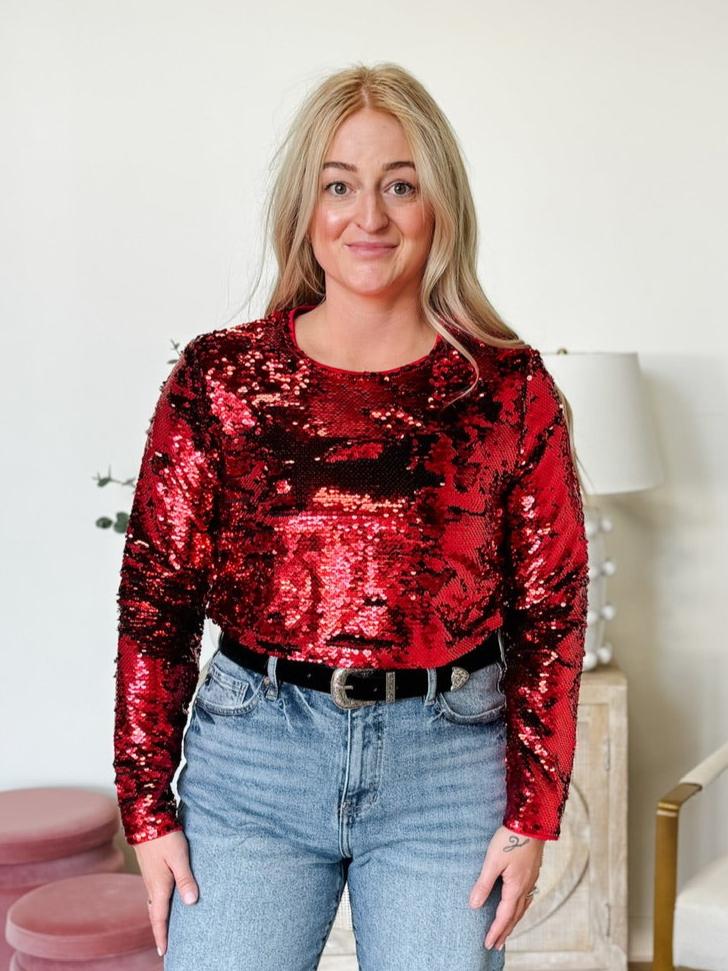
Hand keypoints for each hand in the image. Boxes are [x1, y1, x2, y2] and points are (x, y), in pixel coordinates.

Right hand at [133, 829, 198, 956]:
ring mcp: (150, 877)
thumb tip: (191, 903)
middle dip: (159, 931)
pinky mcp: (151, 869)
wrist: (146, 819)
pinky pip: (154, 894)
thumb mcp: (179, 857)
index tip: (164, 952)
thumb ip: (185, 879)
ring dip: (159, 918)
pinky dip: (158, 905)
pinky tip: (165, 901)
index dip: (162, 936)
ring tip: (165, 928)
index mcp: (158, 886)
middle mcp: (152, 885)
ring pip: (154, 904)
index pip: (160, 918)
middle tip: (165, 946)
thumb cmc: (164, 836)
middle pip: (155, 915)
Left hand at [468, 824, 544, 951]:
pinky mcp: (532, 872)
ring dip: (513, 921)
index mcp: (515, 887)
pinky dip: (520, 908)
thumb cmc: (510, 839)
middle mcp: (525, 887)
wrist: (531, 822)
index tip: (487, 944)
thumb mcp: (492, 861)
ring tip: (507, 930)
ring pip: (522, 907)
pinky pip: (526, 897)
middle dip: (505, 931)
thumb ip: (483, 884)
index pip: (504, 916)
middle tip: (496, 945)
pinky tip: (518, 904)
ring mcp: (531, 880)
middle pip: (515, 916)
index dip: (495, 931)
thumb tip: (474, 905)